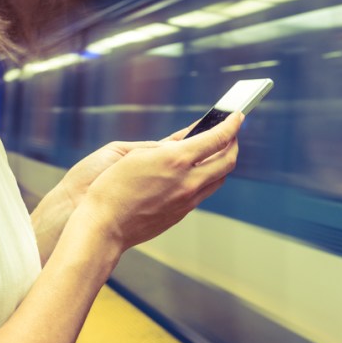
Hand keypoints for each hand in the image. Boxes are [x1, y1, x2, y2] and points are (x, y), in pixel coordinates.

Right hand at [75, 112, 242, 249]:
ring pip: (219, 179)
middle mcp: (188, 181)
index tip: (237, 116)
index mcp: (177, 160)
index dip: (231, 125)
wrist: (103, 226)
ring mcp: (187, 200)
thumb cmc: (111, 187)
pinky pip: (204, 192)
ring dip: (223, 163)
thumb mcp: (136, 155)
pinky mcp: (182, 213)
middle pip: (227, 160)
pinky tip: (198, 173)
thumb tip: (185, 141)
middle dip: (233, 143)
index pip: (217, 138)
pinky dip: (207, 178)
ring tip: (217, 152)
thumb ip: (166, 146)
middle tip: (232, 133)